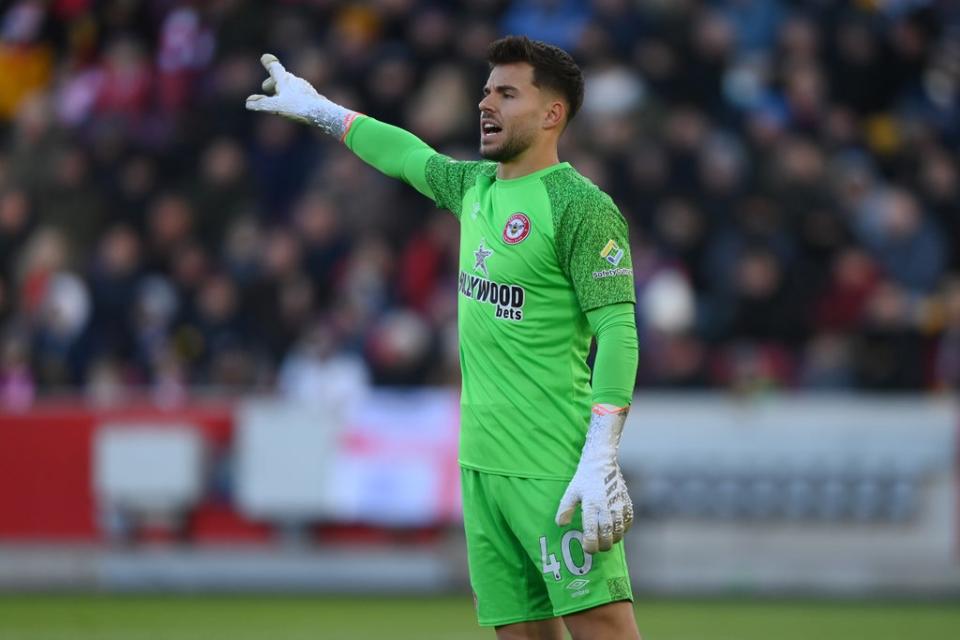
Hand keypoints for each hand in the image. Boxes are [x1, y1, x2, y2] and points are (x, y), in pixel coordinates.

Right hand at [245, 53, 354, 137]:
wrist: (323, 113)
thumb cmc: (298, 108)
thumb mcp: (276, 107)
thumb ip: (261, 104)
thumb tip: (248, 103)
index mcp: (284, 80)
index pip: (274, 68)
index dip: (269, 63)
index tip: (265, 58)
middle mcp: (295, 81)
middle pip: (281, 78)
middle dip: (273, 82)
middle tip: (266, 87)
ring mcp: (305, 88)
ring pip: (291, 85)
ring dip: (283, 89)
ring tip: (279, 96)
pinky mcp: (312, 97)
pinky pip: (300, 94)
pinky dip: (293, 96)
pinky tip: (297, 103)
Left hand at [555, 404, 633, 552]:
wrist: (601, 463)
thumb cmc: (584, 479)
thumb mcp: (571, 492)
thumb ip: (565, 509)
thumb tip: (561, 525)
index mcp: (591, 504)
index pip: (592, 531)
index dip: (590, 545)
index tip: (587, 549)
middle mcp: (606, 506)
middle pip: (607, 535)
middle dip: (602, 546)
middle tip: (596, 547)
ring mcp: (618, 505)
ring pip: (619, 531)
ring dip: (612, 540)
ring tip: (605, 540)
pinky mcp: (626, 503)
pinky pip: (628, 523)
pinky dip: (623, 530)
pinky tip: (615, 530)